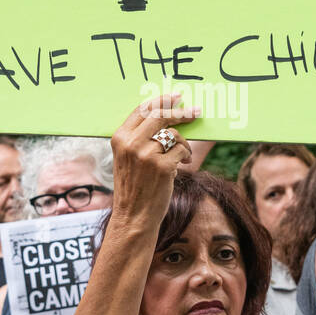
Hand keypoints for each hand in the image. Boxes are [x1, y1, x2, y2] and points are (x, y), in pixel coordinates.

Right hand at [109, 95, 199, 224]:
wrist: (133, 216)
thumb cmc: (134, 187)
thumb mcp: (127, 158)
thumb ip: (139, 138)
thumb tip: (167, 116)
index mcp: (120, 138)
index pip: (143, 110)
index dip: (161, 100)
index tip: (176, 97)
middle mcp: (131, 143)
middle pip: (160, 115)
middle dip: (181, 112)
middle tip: (195, 111)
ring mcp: (146, 155)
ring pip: (174, 135)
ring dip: (184, 144)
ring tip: (182, 157)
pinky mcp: (162, 166)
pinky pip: (182, 151)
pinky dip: (185, 157)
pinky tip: (182, 165)